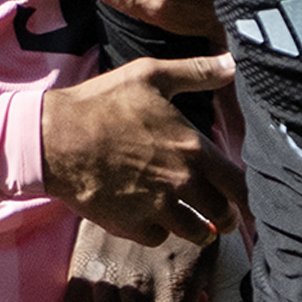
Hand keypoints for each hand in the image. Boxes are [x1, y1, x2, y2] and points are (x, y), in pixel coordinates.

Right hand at [40, 52, 241, 246]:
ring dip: (198, 229)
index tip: (246, 197)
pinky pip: (158, 238)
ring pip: (194, 232)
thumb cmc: (101, 104)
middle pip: (220, 213)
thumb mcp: (150, 76)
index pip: (238, 182)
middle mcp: (181, 183)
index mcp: (193, 149)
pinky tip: (156, 221)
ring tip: (198, 227)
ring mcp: (157, 207)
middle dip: (225, 216)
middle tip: (224, 216)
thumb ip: (195, 72)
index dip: (246, 193)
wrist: (55, 140)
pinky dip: (160, 232)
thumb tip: (232, 63)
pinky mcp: (131, 224)